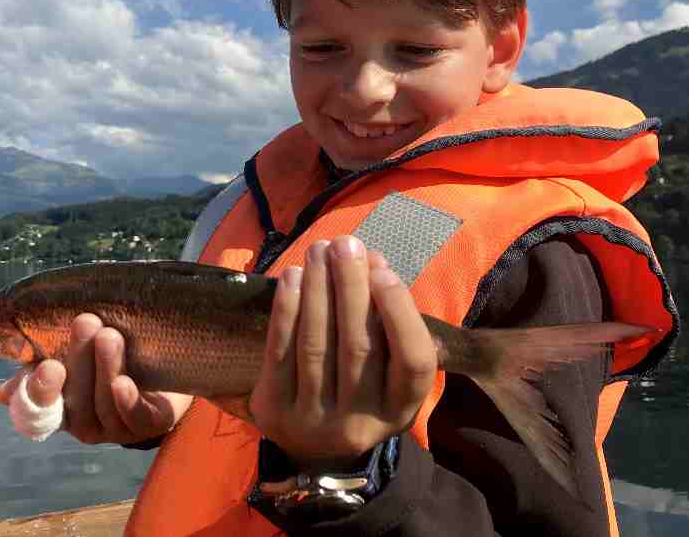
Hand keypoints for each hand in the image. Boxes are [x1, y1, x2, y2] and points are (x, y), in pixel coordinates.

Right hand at [0, 313, 192, 444]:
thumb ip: (43, 362)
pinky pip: (135, 419)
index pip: (38, 408)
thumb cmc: (115, 356)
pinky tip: (124, 381)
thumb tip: (2, 396)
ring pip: (104, 406)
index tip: (46, 364)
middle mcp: (85, 424)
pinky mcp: (151, 424)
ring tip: (110, 334)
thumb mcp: (79, 355)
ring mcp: (118, 429)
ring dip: (105, 368)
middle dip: (80, 358)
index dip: (39, 390)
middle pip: (75, 399)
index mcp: (62, 406)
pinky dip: (127, 400)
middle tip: (86, 321)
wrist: (170, 364)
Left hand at [249, 236, 436, 468]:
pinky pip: (280, 351)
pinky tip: (293, 276)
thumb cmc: (357, 386)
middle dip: (350, 286)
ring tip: (318, 249)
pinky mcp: (275, 411)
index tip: (382, 270)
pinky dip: (287, 309)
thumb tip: (372, 262)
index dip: (399, 312)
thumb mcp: (385, 367)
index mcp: (400, 410)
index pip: (413, 362)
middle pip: (358, 345)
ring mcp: (314, 422)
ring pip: (317, 344)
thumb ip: (386, 318)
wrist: (310, 445)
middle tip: (345, 243)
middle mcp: (360, 423)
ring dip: (317, 288)